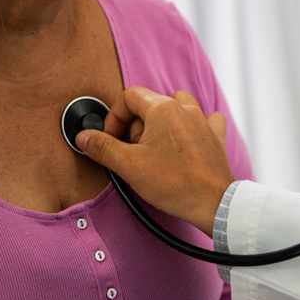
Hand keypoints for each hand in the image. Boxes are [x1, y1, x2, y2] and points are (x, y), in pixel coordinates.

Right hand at [78, 87, 233, 235]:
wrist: (212, 203)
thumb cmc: (175, 184)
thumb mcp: (128, 165)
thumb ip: (102, 147)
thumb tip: (84, 137)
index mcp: (163, 109)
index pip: (129, 96)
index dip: (114, 117)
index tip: (111, 138)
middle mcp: (184, 109)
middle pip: (150, 103)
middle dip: (136, 126)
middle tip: (133, 151)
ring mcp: (202, 121)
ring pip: (176, 107)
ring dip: (162, 123)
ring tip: (155, 147)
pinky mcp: (214, 136)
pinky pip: (203, 119)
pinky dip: (192, 126)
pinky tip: (185, 141)